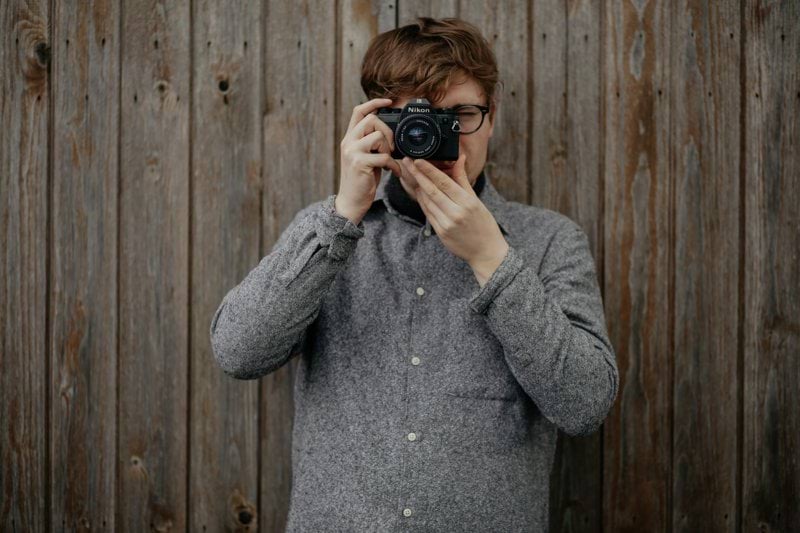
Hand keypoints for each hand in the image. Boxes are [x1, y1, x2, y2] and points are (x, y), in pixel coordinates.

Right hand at [336, 98, 402, 224]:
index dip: (374, 102)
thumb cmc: (361, 181)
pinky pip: (384, 156)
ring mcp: (352, 152)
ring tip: (388, 161)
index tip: (388, 102)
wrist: (350, 202)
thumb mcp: (364, 157)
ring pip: (377, 135)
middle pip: (371, 119)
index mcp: (349, 138)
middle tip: (391, 148)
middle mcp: (348, 142)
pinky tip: (393, 172)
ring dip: (388, 148)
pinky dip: (393, 165)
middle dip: (387, 131)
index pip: (358, 111)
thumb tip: (387, 131)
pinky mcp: (360, 163)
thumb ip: (370, 143)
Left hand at [400, 154, 508, 285]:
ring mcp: (446, 224)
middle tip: (406, 162)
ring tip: (411, 174)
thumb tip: (460, 158)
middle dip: (417, 175)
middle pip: (431, 190)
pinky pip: (428, 213)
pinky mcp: (441, 232)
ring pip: (427, 201)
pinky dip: (422, 201)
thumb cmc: (483, 223)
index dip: (428, 170)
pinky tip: (419, 192)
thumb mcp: (476, 200)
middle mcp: (456, 213)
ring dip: (418, 187)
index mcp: (467, 202)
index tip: (417, 160)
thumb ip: (463, 179)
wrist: (486, 251)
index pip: (443, 182)